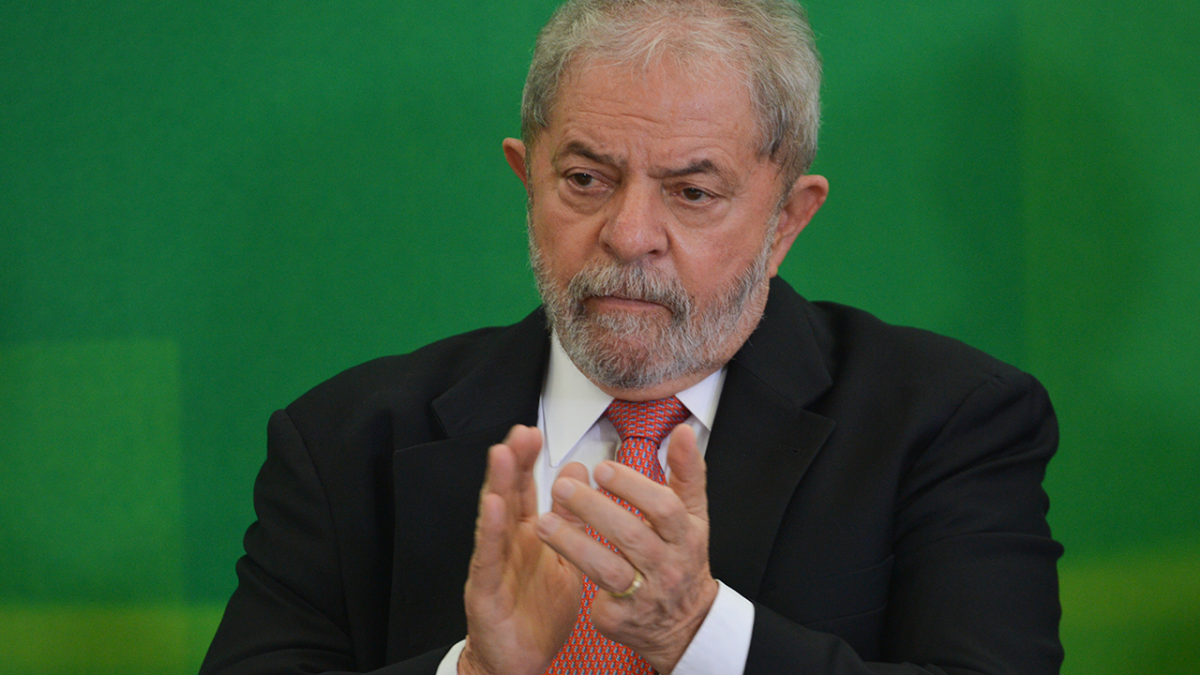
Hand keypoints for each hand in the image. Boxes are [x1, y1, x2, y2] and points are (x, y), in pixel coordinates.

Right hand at [460, 425, 586, 674]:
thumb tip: (577, 473)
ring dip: (496, 485)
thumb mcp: (565, 559)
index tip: (534, 432)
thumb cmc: (539, 613)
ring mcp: (493, 564)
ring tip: (501, 454)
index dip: (528, 461)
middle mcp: (508, 544)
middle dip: (512, 462)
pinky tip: (492, 507)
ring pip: (493, 518)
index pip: (525, 490)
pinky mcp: (484, 590)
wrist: (521, 662)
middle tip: (520, 432)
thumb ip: (570, 519)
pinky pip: (488, 557)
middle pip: (507, 495)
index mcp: (528, 535)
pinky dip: (490, 530)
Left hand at [536, 424, 718, 673]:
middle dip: (593, 509)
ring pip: (607, 569)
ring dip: (573, 544)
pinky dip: (576, 580)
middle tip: (561, 487)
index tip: (602, 468)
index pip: (664, 507)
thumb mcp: (693, 516)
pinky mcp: (623, 621)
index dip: (632, 486)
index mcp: (686, 536)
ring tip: (542, 522)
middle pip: (631, 535)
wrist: (687, 624)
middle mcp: (669, 567)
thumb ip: (687, 473)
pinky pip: (596, 600)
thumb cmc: (683, 558)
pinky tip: (550, 561)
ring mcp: (646, 596)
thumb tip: (683, 432)